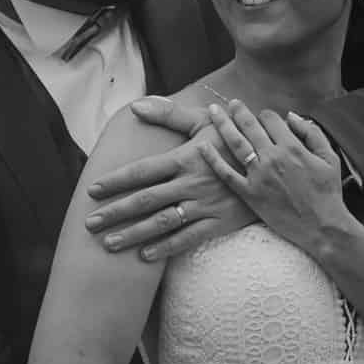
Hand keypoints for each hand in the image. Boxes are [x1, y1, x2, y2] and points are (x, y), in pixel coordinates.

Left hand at [85, 96, 254, 260]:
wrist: (274, 161)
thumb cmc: (233, 138)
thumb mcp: (204, 120)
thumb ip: (169, 115)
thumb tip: (136, 107)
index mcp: (184, 158)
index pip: (142, 171)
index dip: (115, 181)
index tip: (93, 191)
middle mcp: (190, 182)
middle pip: (145, 199)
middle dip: (114, 213)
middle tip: (89, 224)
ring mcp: (204, 204)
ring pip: (161, 222)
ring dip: (133, 234)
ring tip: (108, 244)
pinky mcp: (219, 222)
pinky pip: (189, 238)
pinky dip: (166, 248)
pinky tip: (145, 256)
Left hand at [201, 101, 348, 255]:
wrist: (321, 226)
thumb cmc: (328, 193)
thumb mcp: (330, 158)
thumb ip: (312, 133)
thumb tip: (291, 116)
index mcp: (292, 147)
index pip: (272, 119)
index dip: (266, 114)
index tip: (263, 117)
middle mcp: (273, 157)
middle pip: (250, 126)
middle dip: (239, 111)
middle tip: (231, 103)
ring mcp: (259, 176)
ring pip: (236, 143)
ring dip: (223, 124)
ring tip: (214, 112)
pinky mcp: (249, 194)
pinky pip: (226, 173)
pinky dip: (213, 159)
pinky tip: (202, 146)